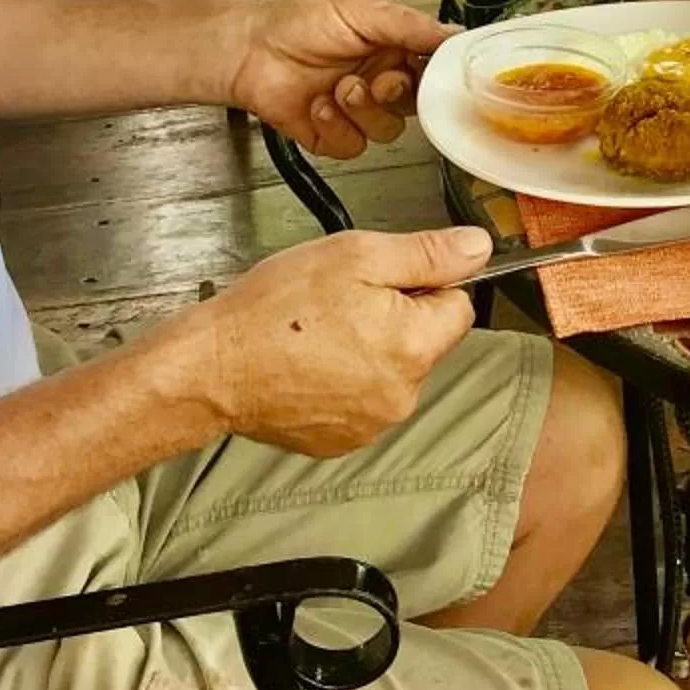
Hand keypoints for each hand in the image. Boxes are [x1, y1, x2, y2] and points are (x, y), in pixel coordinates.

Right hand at [188, 226, 491, 455]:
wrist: (212, 369)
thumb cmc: (274, 310)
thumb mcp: (356, 256)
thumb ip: (426, 254)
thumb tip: (478, 249)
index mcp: (413, 346)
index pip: (459, 306)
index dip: (426, 283)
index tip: (384, 278)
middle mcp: (401, 395)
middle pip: (426, 341)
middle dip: (396, 316)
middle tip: (342, 300)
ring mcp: (371, 425)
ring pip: (393, 370)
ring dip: (369, 349)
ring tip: (319, 332)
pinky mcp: (340, 441)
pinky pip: (362, 399)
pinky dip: (343, 380)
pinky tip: (308, 362)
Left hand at [229, 0, 451, 161]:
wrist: (249, 50)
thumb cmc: (297, 21)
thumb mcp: (361, 10)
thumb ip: (410, 25)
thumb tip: (453, 33)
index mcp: (391, 48)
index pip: (430, 70)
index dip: (434, 78)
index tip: (433, 77)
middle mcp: (377, 80)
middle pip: (414, 105)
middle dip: (394, 94)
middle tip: (379, 81)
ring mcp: (356, 110)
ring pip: (387, 130)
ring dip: (362, 109)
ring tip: (338, 88)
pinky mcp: (332, 135)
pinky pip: (353, 146)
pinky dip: (335, 126)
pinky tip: (317, 105)